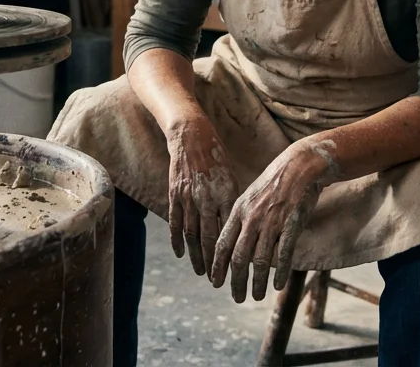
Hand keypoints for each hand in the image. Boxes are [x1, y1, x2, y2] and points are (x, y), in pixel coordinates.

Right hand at [165, 113, 238, 277]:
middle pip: (210, 236)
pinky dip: (177, 240)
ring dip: (197, 256)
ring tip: (202, 273)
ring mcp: (189, 196)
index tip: (240, 271)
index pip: (231, 230)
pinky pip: (176, 221)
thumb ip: (235, 202)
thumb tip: (244, 229)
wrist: (191, 136)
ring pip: (192, 233)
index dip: (234, 251)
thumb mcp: (232, 178)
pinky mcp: (175, 194)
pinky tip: (181, 254)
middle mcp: (207, 197)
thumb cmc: (217, 158)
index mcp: (226, 193)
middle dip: (215, 262)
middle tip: (219, 282)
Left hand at [210, 140, 334, 302]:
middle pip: (239, 257)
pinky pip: (282, 254)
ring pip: (260, 260)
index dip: (218, 266)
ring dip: (258, 282)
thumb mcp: (250, 198)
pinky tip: (277, 284)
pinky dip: (279, 272)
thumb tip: (233, 246)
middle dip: (236, 281)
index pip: (222, 245)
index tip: (215, 282)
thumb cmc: (274, 183)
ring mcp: (271, 222)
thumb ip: (241, 221)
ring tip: (257, 295)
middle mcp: (251, 218)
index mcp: (238, 211)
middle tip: (237, 297)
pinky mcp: (290, 225)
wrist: (299, 166)